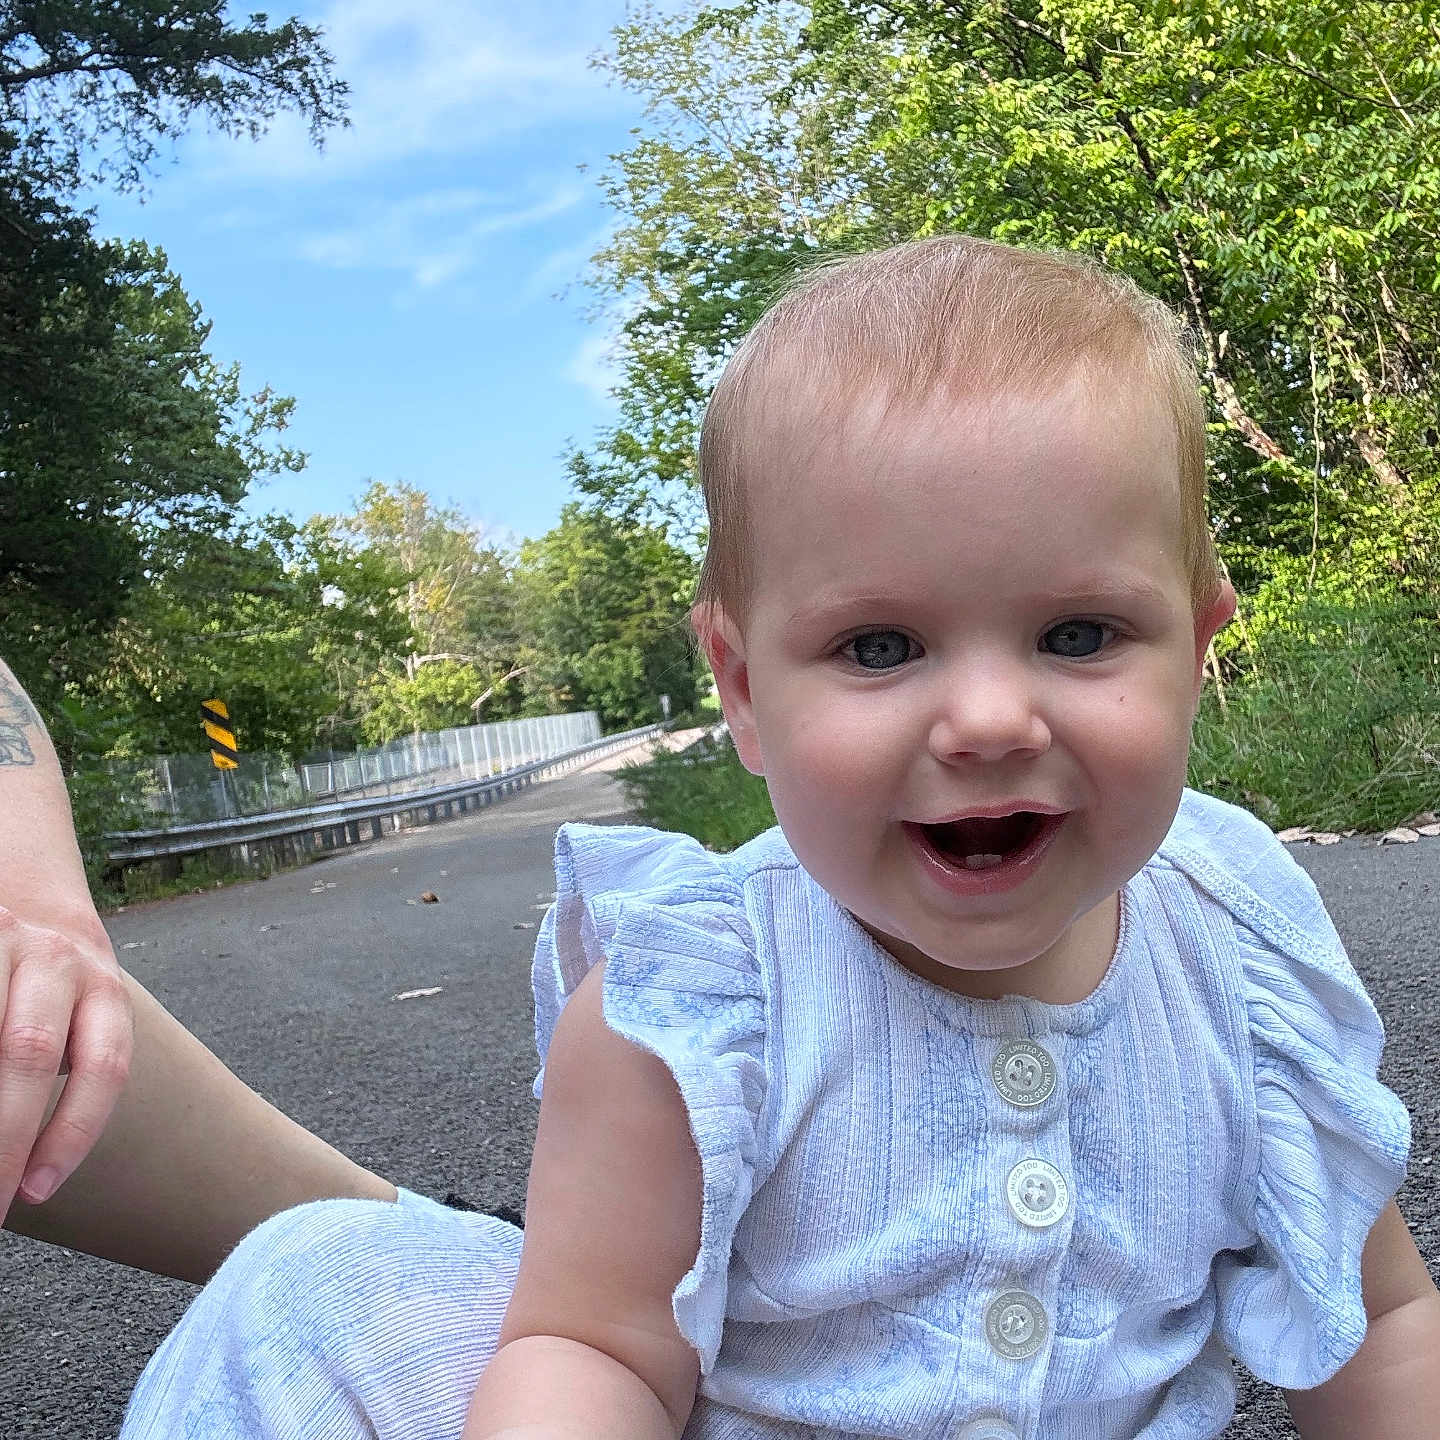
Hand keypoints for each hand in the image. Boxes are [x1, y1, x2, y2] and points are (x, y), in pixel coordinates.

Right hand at [0, 905, 132, 1216]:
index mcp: (104, 990)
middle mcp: (57, 960)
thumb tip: (19, 1174)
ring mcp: (4, 937)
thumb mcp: (77, 1020)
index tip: (34, 1191)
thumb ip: (55, 1076)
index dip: (73, 1133)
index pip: (104, 1066)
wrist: (28, 900)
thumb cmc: (48, 990)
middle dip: (5, 1135)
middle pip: (30, 1051)